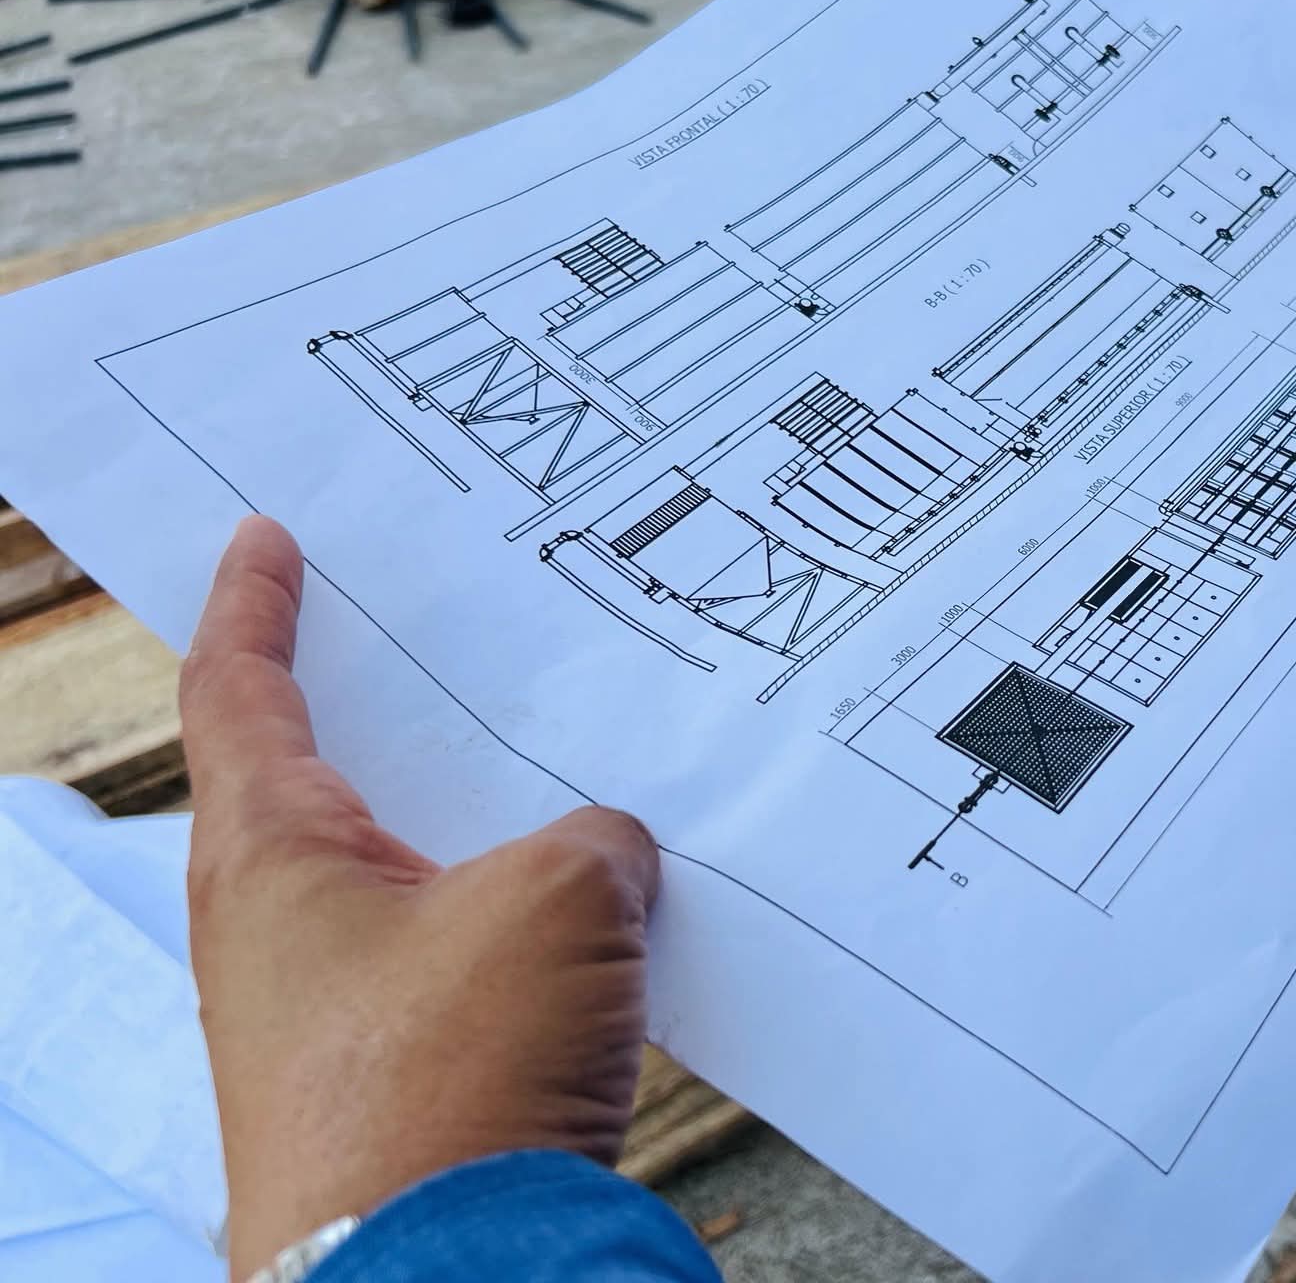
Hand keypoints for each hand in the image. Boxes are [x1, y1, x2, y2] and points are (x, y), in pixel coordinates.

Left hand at [182, 516, 661, 1279]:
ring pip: (407, 878)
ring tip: (565, 777)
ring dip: (475, 827)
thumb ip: (593, 838)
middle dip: (385, 710)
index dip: (253, 604)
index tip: (263, 538)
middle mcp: (279, 932)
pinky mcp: (396, 1080)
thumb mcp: (555, 900)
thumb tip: (606, 857)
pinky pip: (456, 961)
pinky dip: (514, 921)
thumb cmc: (449, 1080)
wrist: (442, 1276)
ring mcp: (332, 1014)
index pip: (238, 694)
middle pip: (320, 782)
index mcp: (270, 859)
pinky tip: (600, 917)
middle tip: (434, 637)